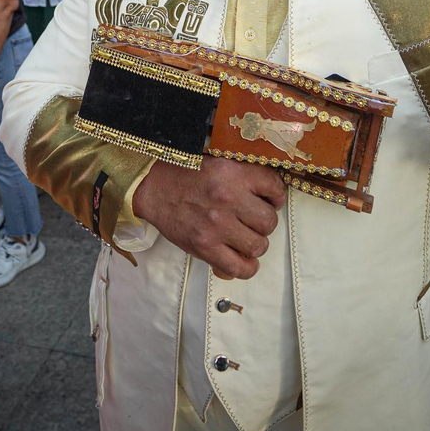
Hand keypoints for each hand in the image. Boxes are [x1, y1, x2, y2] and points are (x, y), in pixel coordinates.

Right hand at [131, 157, 284, 278]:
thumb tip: (271, 194)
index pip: (275, 187)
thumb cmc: (186, 174)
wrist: (153, 187)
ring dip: (256, 243)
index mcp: (234, 174)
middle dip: (265, 221)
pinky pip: (240, 267)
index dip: (276, 196)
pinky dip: (247, 266)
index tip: (270, 200)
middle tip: (253, 219)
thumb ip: (244, 175)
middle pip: (269, 221)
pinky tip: (243, 258)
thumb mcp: (219, 162)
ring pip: (259, 245)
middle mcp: (228, 200)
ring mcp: (217, 226)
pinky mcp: (205, 248)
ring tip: (245, 237)